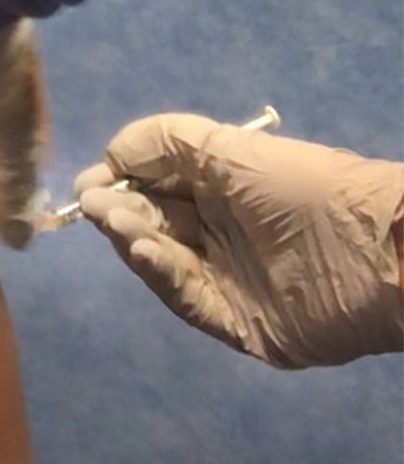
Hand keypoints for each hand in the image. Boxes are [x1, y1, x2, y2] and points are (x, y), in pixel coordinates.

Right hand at [74, 113, 403, 367]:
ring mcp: (224, 278)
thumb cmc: (303, 189)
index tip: (88, 181)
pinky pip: (185, 297)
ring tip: (113, 221)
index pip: (153, 182)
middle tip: (93, 205)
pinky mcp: (233, 322)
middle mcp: (217, 230)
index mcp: (219, 186)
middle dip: (118, 209)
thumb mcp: (232, 149)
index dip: (118, 178)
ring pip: (160, 258)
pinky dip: (160, 272)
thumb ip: (165, 141)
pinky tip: (142, 248)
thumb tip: (109, 153)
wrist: (375, 253)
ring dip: (133, 237)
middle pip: (150, 220)